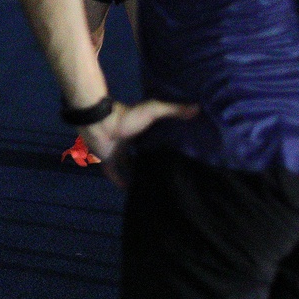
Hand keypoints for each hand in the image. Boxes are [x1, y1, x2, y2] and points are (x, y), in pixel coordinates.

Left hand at [83, 99, 197, 186]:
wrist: (100, 122)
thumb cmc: (126, 116)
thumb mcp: (153, 110)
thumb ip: (173, 110)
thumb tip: (198, 108)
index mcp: (139, 130)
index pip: (152, 140)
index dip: (162, 145)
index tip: (175, 154)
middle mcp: (128, 142)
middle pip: (140, 154)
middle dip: (149, 162)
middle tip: (165, 174)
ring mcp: (117, 151)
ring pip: (127, 166)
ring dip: (135, 174)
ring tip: (151, 185)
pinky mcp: (107, 160)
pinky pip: (114, 173)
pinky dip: (120, 181)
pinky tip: (129, 191)